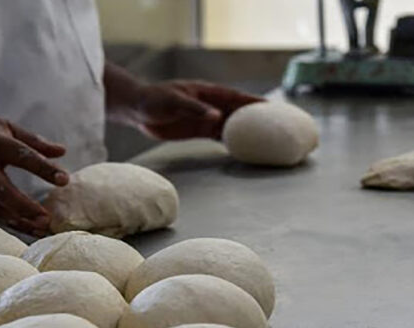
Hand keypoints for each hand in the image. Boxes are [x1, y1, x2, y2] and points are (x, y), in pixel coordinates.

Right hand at [0, 115, 68, 236]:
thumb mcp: (3, 126)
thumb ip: (33, 140)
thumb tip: (63, 151)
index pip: (21, 155)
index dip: (43, 168)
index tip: (64, 179)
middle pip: (2, 189)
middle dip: (25, 206)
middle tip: (47, 218)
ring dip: (19, 221)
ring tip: (42, 229)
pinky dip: (8, 223)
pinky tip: (28, 228)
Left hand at [133, 80, 263, 139]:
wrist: (137, 109)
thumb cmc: (154, 99)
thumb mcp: (174, 101)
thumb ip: (195, 108)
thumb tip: (216, 116)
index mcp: (207, 92)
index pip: (235, 97)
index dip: (253, 102)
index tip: (270, 107)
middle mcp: (210, 104)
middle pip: (238, 111)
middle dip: (256, 117)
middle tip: (275, 126)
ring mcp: (205, 118)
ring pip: (230, 124)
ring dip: (245, 131)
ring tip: (264, 140)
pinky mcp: (198, 130)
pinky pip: (218, 136)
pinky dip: (230, 141)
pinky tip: (241, 149)